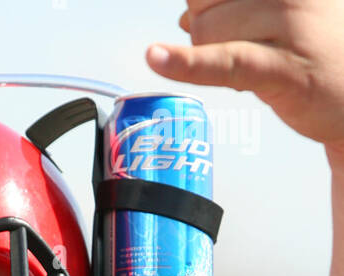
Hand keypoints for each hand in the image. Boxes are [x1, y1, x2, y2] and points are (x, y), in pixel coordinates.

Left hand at [145, 1, 343, 161]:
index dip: (204, 1)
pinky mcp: (283, 69)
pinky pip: (223, 62)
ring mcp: (290, 23)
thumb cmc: (319, 49)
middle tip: (240, 41)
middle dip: (205, 26)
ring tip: (250, 63)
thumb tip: (185, 15)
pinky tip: (156, 58)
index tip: (218, 14)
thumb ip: (239, 6)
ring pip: (205, 31)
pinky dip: (187, 64)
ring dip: (210, 56)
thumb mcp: (287, 10)